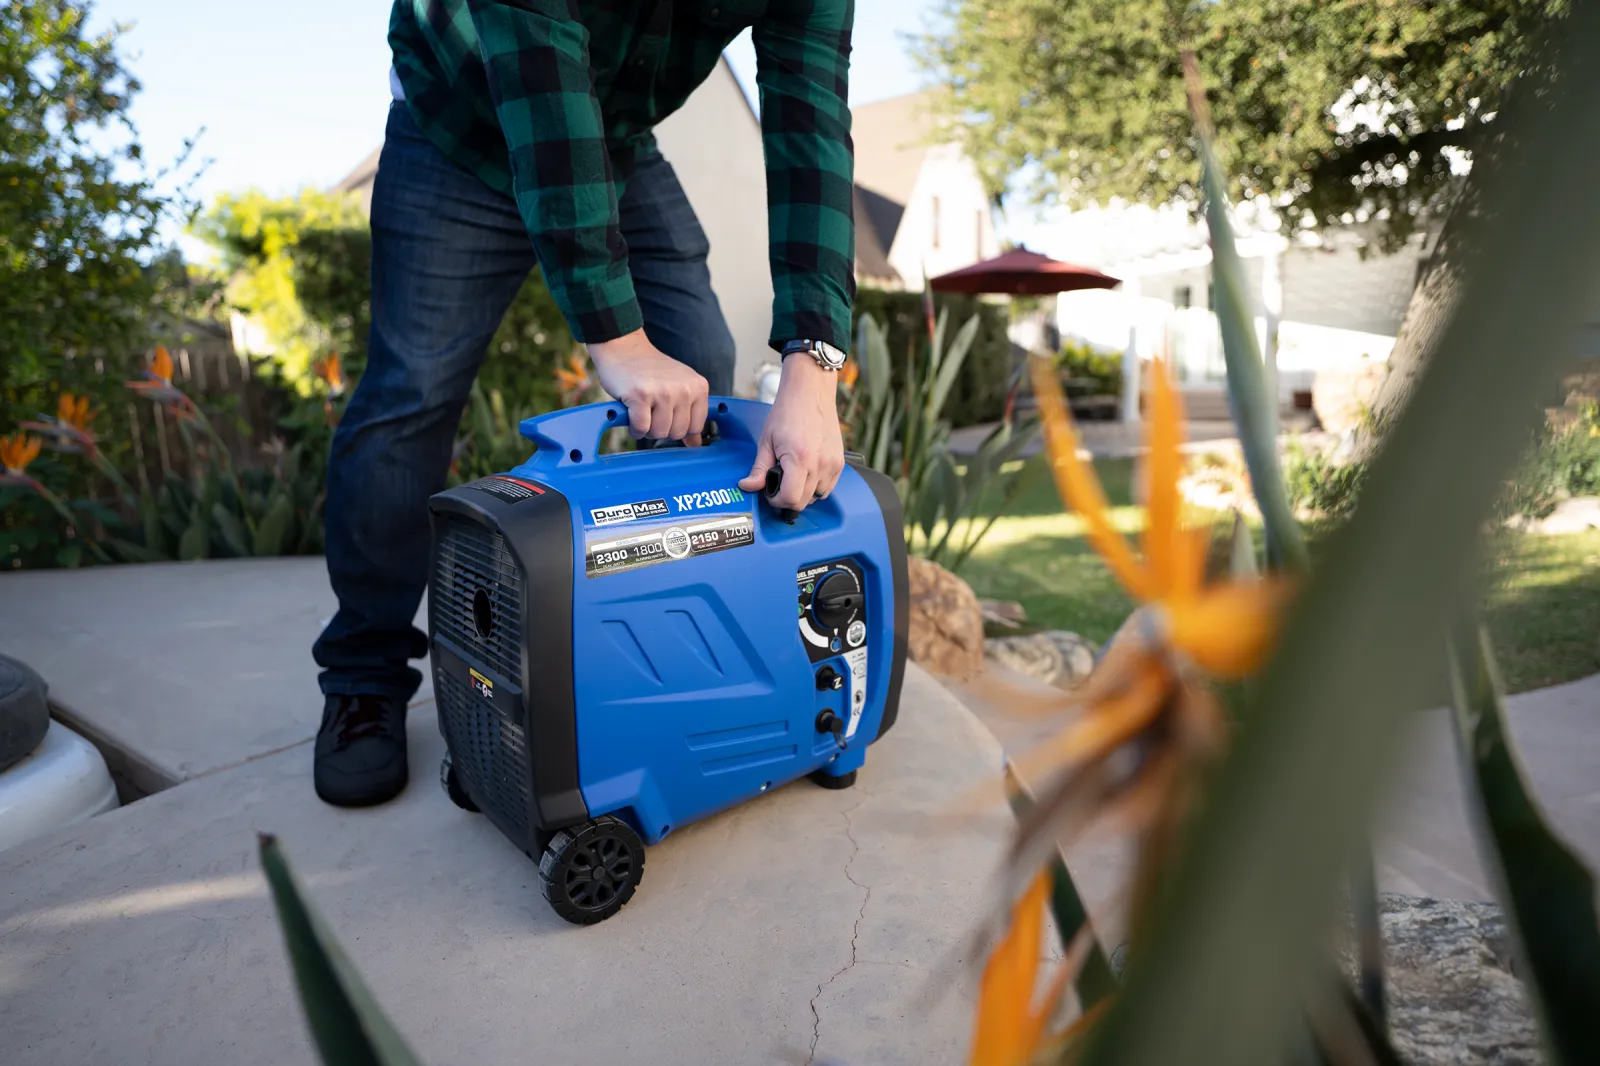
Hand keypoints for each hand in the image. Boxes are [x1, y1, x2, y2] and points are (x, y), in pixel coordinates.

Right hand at [589, 330, 708, 442]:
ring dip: (646, 429)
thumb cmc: (651, 371)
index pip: (695, 427)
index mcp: (698, 387)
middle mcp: (684, 389)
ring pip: (659, 433)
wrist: (624, 348)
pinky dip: (634, 427)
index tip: (667, 416)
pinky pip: (641, 429)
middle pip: (677, 433)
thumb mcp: (679, 387)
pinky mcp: (640, 396)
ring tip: (641, 411)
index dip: (678, 428)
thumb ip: (690, 414)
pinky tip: (631, 414)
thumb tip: (695, 444)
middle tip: (651, 412)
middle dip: (661, 429)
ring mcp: (663, 392)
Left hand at [739, 356, 843, 511]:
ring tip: (793, 477)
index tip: (770, 493)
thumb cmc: (788, 412)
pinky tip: (806, 474)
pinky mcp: (840, 462)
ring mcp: (832, 464)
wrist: (810, 393)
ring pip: (818, 497)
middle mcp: (820, 464)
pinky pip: (829, 487)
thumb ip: (758, 468)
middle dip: (787, 498)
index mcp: (799, 459)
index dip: (776, 501)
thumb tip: (747, 486)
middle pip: (804, 501)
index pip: (790, 498)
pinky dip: (817, 487)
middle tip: (778, 484)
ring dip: (803, 494)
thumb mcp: (766, 441)